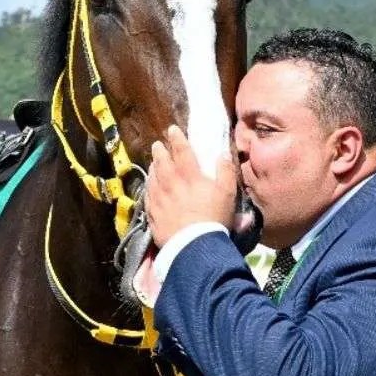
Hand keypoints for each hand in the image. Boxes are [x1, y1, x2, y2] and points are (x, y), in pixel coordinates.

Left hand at [146, 125, 237, 246]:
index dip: (177, 139)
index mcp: (190, 176)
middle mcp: (171, 184)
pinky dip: (148, 187)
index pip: (182, 151)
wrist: (194, 246)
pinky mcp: (152, 214)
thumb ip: (226, 172)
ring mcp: (159, 199)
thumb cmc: (213, 218)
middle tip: (157, 145)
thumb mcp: (227, 194)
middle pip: (162, 163)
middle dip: (160, 152)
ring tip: (153, 163)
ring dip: (153, 168)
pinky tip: (149, 186)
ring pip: (152, 178)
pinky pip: (147, 196)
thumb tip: (222, 155)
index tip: (172, 130)